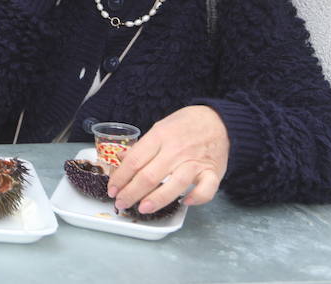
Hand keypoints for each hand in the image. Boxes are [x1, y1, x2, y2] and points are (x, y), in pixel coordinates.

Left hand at [107, 105, 230, 213]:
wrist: (218, 121)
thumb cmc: (185, 125)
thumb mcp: (160, 127)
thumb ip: (142, 146)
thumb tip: (120, 159)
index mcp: (159, 136)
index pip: (134, 161)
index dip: (120, 178)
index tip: (112, 190)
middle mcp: (176, 150)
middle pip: (149, 176)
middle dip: (131, 193)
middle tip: (121, 203)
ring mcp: (195, 162)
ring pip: (174, 185)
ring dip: (157, 199)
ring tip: (143, 208)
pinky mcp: (213, 172)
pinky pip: (206, 189)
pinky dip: (196, 198)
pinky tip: (185, 203)